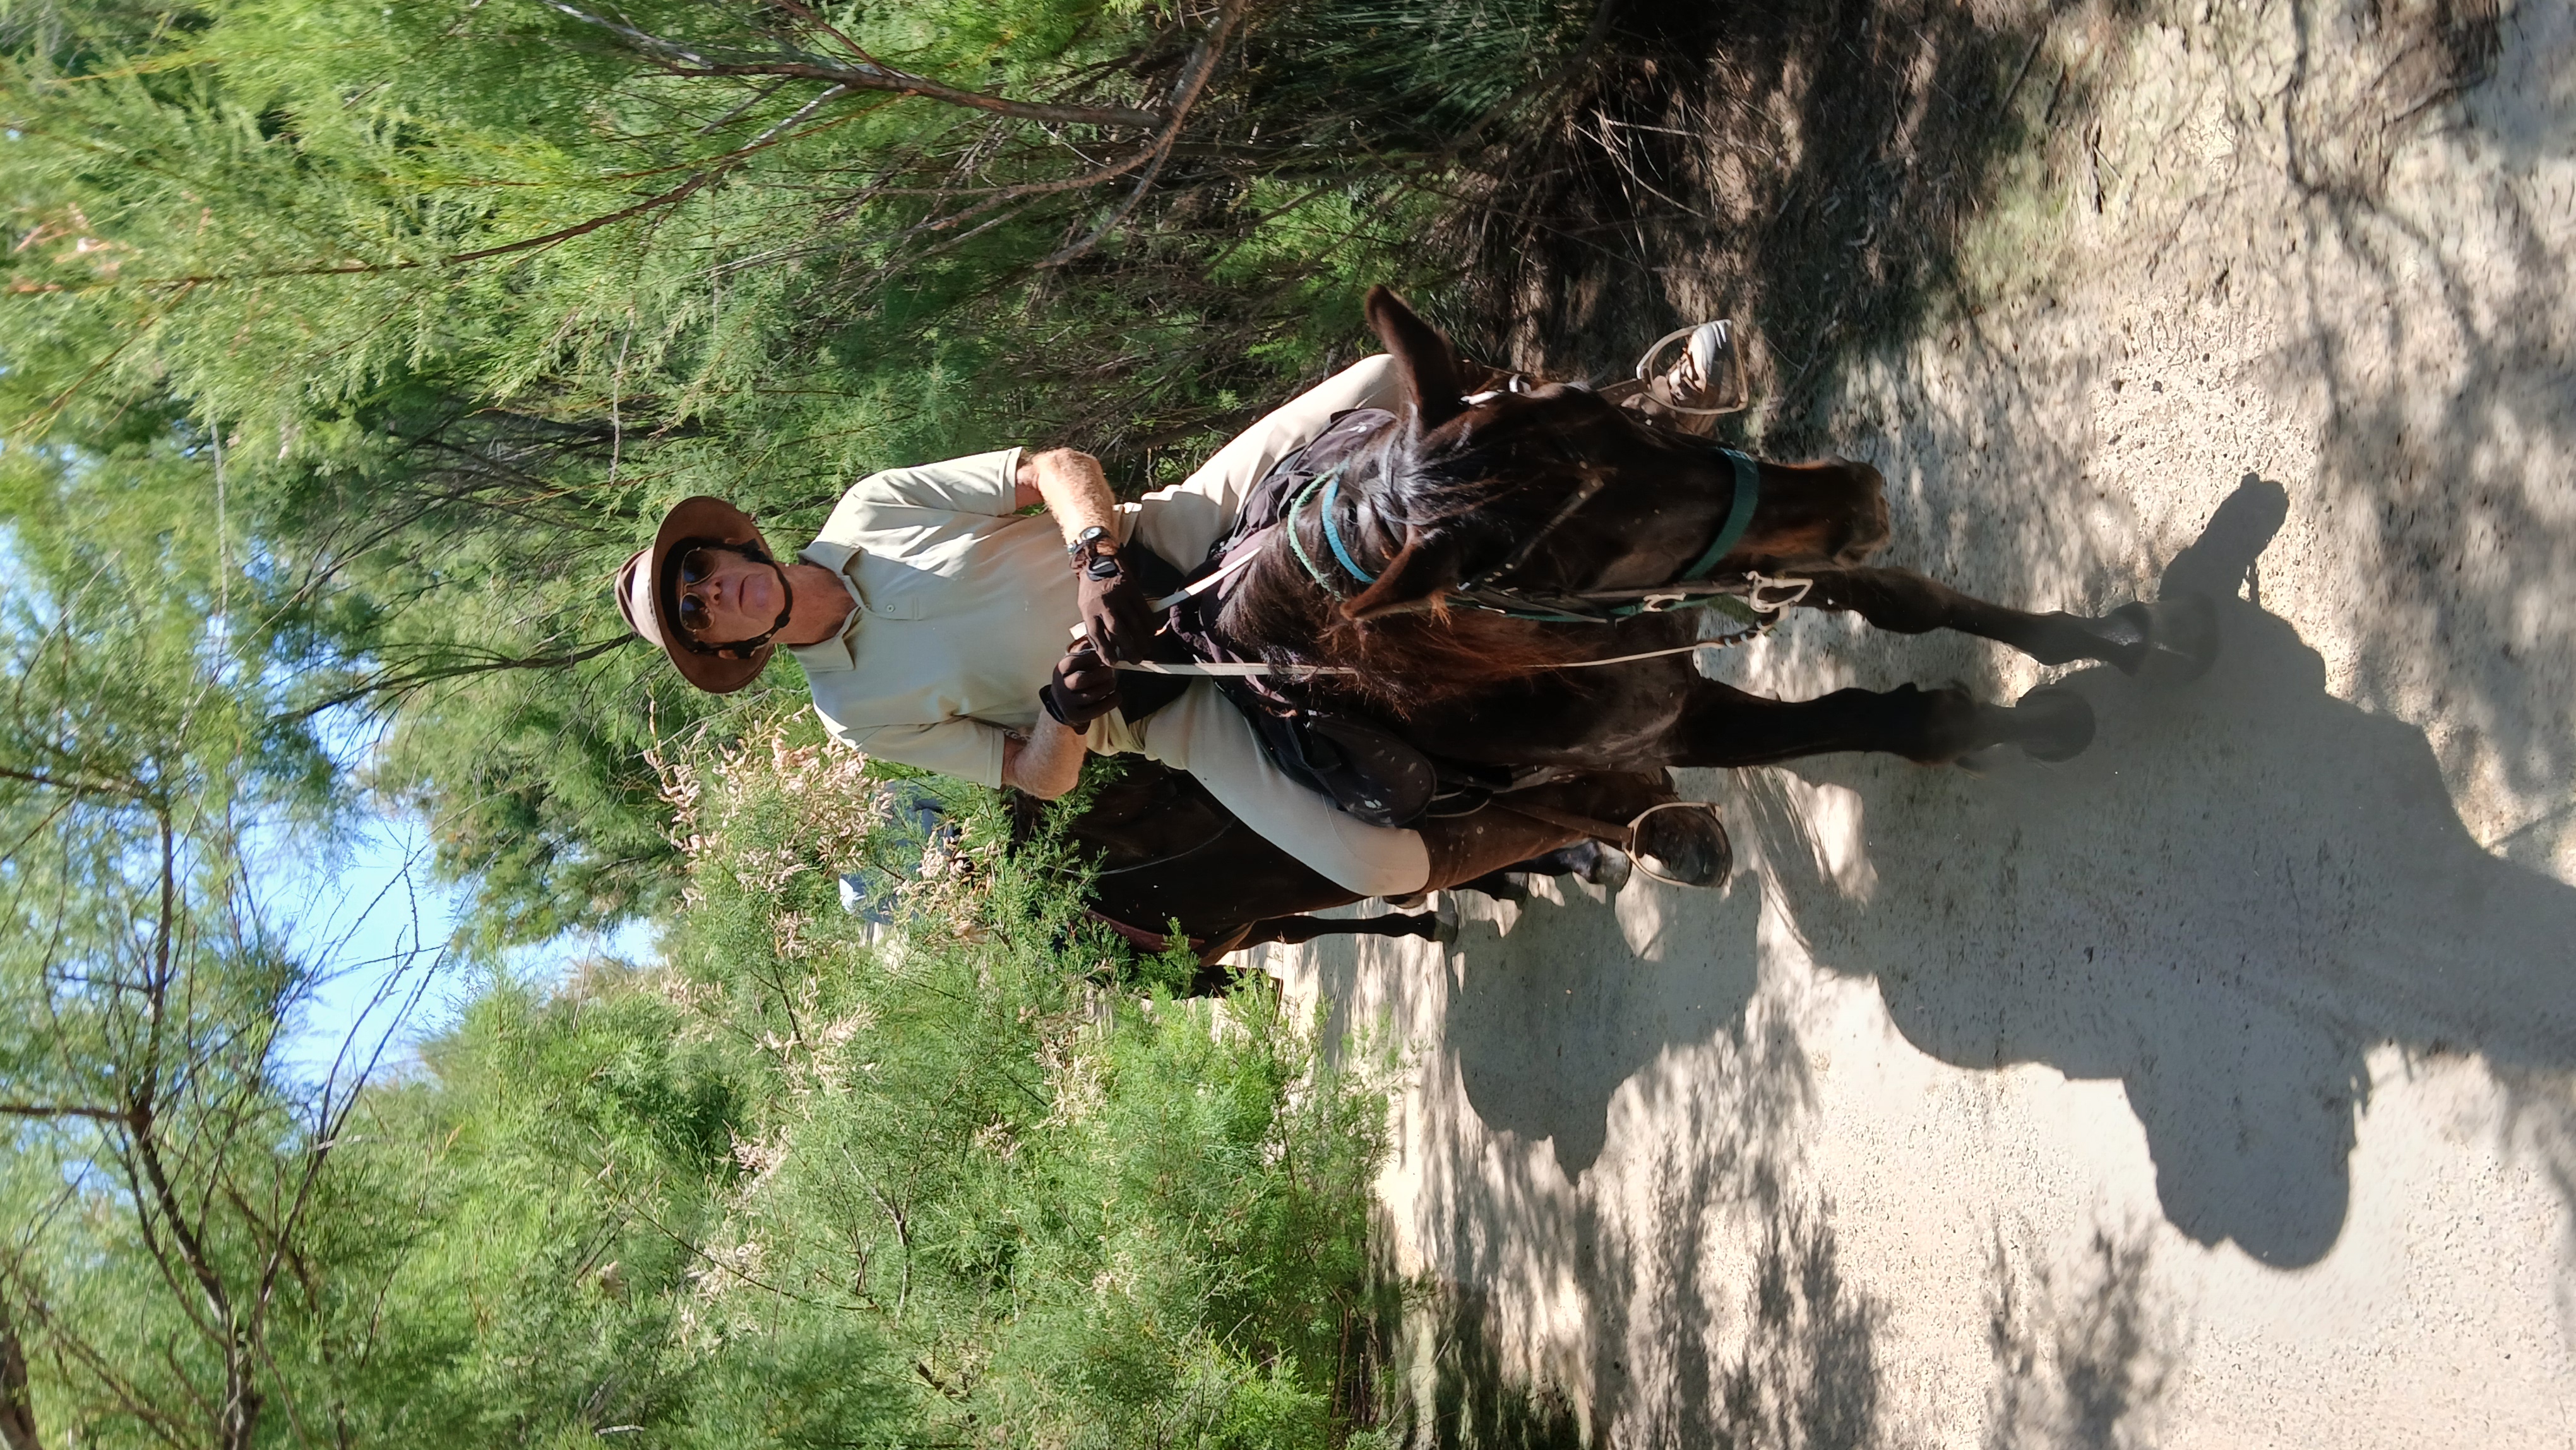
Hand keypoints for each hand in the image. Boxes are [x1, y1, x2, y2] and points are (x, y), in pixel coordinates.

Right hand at [1040, 645, 1120, 727]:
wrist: (1062, 705)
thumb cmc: (1072, 677)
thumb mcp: (1073, 663)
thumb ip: (1082, 651)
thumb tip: (1095, 639)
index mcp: (1060, 670)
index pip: (1073, 661)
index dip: (1090, 657)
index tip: (1103, 656)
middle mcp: (1062, 686)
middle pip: (1081, 680)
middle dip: (1099, 674)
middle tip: (1110, 671)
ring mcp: (1069, 703)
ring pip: (1090, 696)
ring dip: (1106, 687)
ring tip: (1113, 682)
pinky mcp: (1078, 716)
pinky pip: (1096, 710)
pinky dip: (1110, 702)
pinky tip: (1118, 695)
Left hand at [1072, 538, 1159, 662]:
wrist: (1098, 560)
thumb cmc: (1091, 589)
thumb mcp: (1086, 607)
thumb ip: (1095, 625)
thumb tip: (1108, 647)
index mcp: (1089, 610)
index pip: (1097, 636)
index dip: (1105, 651)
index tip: (1113, 662)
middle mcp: (1104, 604)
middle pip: (1117, 630)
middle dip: (1128, 648)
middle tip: (1136, 659)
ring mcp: (1119, 596)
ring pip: (1133, 622)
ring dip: (1141, 638)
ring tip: (1145, 649)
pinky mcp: (1132, 589)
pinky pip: (1143, 609)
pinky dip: (1148, 623)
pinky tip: (1151, 632)